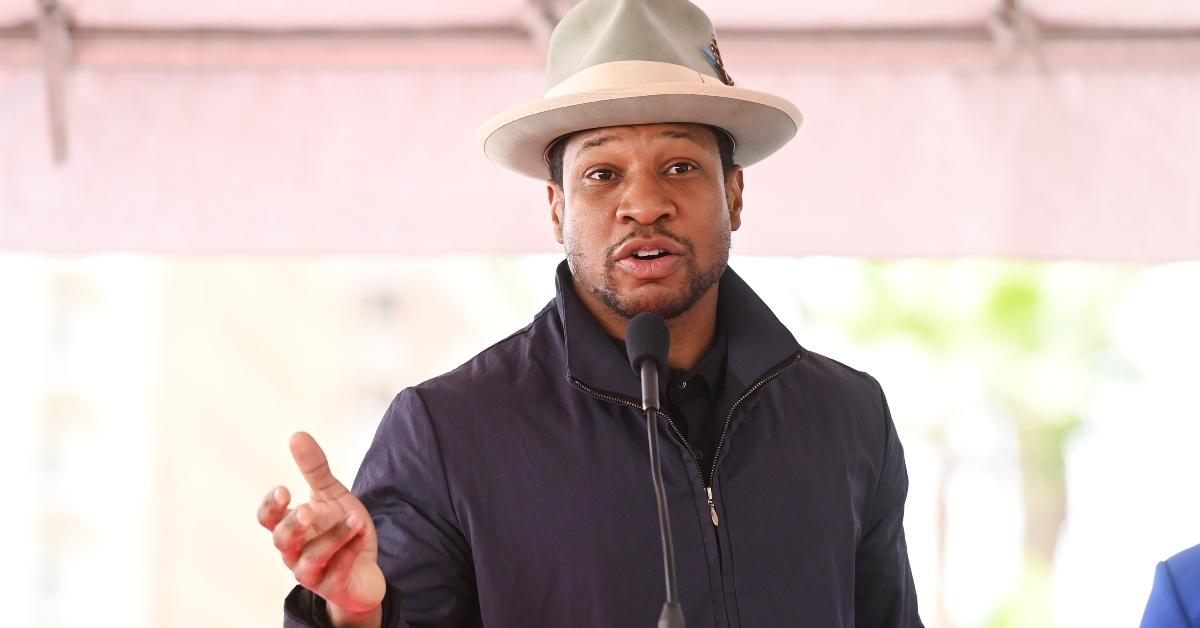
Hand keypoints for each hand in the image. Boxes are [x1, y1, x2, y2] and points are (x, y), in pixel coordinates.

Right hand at [258, 432, 385, 624]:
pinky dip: (349, 552)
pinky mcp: (333, 587)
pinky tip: (362, 534)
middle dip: (293, 525)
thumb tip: (297, 435)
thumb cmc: (341, 531)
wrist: (364, 571)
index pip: (268, 519)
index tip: (284, 489)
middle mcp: (295, 552)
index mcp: (291, 527)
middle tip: (308, 510)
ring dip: (333, 537)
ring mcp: (312, 574)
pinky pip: (336, 572)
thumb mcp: (331, 495)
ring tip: (355, 519)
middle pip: (281, 541)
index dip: (271, 506)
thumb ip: (315, 469)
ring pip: (311, 560)